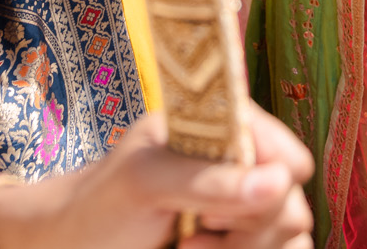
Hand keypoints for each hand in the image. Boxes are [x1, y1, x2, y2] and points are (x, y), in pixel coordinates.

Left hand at [0, 104, 313, 248]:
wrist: (73, 246)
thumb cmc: (98, 206)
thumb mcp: (144, 184)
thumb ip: (207, 180)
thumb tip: (278, 181)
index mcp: (224, 129)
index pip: (287, 157)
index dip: (265, 189)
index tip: (217, 212)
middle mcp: (241, 166)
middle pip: (293, 206)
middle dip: (248, 233)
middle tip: (197, 234)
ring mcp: (242, 209)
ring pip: (291, 239)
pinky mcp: (240, 243)